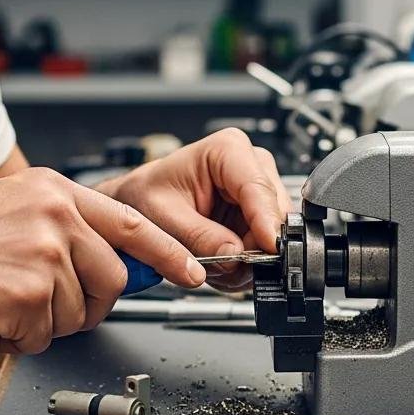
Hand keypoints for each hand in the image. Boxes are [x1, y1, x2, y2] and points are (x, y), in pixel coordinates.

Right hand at [0, 167, 204, 355]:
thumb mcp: (15, 209)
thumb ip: (69, 227)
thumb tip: (117, 260)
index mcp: (55, 190)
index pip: (133, 221)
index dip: (169, 251)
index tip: (193, 271)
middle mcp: (57, 216)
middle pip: (114, 278)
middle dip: (91, 303)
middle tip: (50, 303)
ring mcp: (45, 254)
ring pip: (82, 311)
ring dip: (48, 320)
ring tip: (6, 298)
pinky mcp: (29, 294)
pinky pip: (47, 334)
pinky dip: (21, 336)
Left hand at [102, 129, 291, 291]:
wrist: (139, 202)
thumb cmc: (146, 195)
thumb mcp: (163, 217)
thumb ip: (199, 237)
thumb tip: (235, 254)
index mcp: (227, 150)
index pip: (258, 188)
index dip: (266, 223)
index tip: (269, 250)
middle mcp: (250, 165)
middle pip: (274, 212)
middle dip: (252, 246)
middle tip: (222, 265)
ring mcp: (258, 190)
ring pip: (274, 233)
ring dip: (248, 257)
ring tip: (213, 262)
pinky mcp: (259, 214)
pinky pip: (266, 244)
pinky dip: (246, 260)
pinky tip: (221, 259)